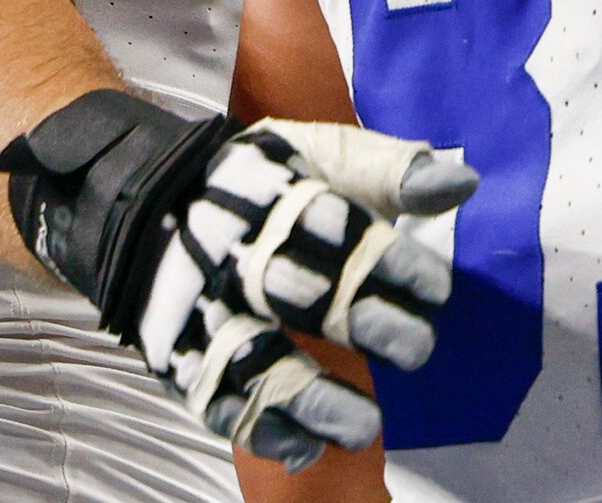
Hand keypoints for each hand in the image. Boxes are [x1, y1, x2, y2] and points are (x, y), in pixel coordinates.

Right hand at [0, 93, 476, 470]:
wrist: (140, 201)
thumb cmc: (253, 182)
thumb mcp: (318, 155)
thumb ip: (388, 170)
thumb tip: (462, 184)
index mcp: (275, 197)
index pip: (339, 231)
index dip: (392, 264)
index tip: (435, 289)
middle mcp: (234, 254)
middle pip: (300, 293)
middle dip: (366, 324)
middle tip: (417, 348)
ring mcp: (199, 310)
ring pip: (254, 362)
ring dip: (314, 401)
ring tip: (366, 425)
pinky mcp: (177, 355)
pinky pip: (214, 402)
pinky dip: (261, 430)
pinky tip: (305, 445)